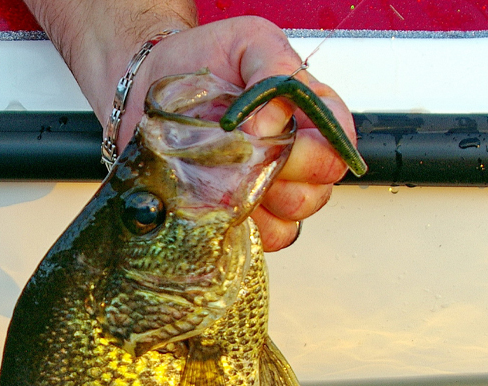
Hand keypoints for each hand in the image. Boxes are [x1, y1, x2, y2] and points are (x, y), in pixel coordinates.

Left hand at [22, 0, 354, 251]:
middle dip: (283, 183)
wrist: (148, 85)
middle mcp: (297, 158)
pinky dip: (240, 230)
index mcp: (311, 116)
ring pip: (290, 222)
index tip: (278, 137)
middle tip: (244, 163)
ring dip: (259, 207)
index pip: (339, 146)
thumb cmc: (202, 60)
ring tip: (223, 182)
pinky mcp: (238, 215)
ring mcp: (269, 191)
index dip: (315, 152)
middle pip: (317, 193)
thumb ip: (272, 70)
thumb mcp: (248, 43)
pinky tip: (216, 207)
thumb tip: (270, 124)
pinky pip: (259, 241)